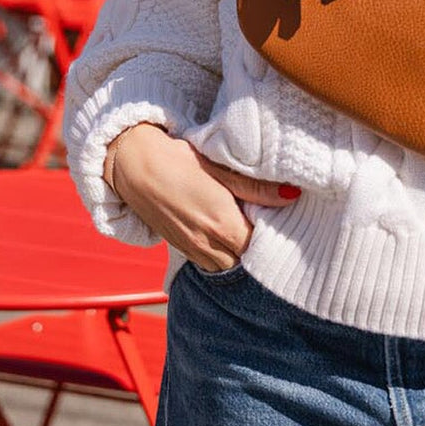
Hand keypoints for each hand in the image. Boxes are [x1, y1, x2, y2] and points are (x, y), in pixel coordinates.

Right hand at [105, 123, 300, 272]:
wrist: (132, 165)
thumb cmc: (178, 160)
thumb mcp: (220, 167)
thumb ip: (257, 187)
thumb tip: (292, 195)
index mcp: (223, 223)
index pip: (261, 247)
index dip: (273, 236)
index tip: (280, 219)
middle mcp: (208, 244)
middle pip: (245, 260)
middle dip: (257, 247)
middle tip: (265, 222)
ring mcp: (192, 250)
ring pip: (227, 265)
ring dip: (238, 252)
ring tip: (244, 226)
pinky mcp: (180, 249)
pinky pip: (209, 263)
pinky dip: (221, 254)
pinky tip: (223, 231)